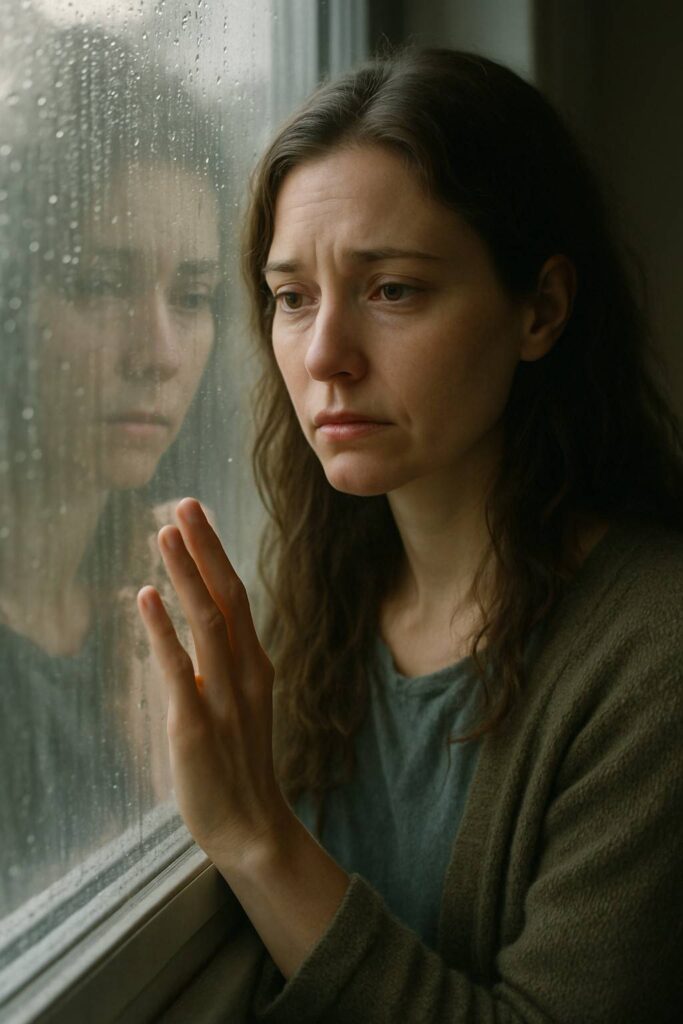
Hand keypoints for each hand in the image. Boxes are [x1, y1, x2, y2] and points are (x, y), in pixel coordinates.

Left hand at [137, 497, 291, 870]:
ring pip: (209, 622)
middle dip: (205, 549)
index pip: (236, 596)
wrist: (253, 828)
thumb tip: (190, 632)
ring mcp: (224, 698)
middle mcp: (246, 673)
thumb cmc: (240, 765)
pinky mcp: (195, 726)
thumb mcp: (239, 705)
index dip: (215, 555)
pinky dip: (163, 630)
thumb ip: (222, 666)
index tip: (195, 517)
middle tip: (184, 504)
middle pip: (228, 597)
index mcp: (256, 665)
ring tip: (166, 534)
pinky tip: (147, 596)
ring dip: (187, 574)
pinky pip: (180, 669)